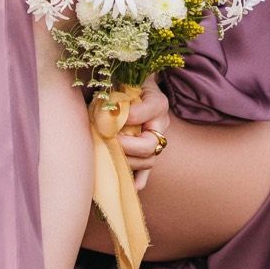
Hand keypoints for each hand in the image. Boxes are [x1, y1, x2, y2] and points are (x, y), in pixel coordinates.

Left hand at [117, 76, 170, 192]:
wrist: (133, 87)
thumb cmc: (125, 83)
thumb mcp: (124, 81)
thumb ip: (119, 93)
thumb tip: (113, 114)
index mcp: (157, 103)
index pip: (150, 111)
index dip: (129, 118)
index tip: (110, 117)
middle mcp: (160, 124)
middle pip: (150, 145)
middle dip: (127, 147)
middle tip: (109, 142)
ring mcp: (156, 141)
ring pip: (148, 161)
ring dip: (127, 162)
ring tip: (109, 155)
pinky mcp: (147, 153)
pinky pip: (146, 172)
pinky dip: (138, 180)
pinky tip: (130, 187)